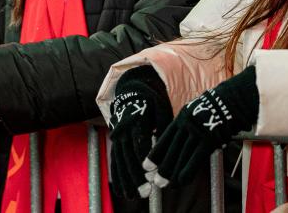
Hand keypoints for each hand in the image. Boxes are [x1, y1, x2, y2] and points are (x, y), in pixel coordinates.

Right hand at [108, 66, 172, 199]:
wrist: (132, 91)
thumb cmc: (152, 101)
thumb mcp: (162, 108)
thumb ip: (166, 126)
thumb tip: (172, 144)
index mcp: (136, 120)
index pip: (140, 143)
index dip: (145, 159)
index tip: (152, 173)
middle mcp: (124, 130)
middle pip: (129, 157)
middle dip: (136, 176)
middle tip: (146, 191)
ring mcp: (117, 137)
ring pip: (119, 162)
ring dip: (126, 181)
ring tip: (133, 196)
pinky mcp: (115, 143)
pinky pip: (114, 162)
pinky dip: (117, 178)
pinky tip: (123, 191)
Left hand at [142, 65, 258, 189]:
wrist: (234, 99)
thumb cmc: (217, 107)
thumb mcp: (196, 111)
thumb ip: (186, 125)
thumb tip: (179, 140)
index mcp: (181, 117)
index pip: (164, 139)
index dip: (155, 154)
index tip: (147, 166)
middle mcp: (186, 124)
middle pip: (171, 150)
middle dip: (162, 168)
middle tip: (156, 181)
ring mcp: (197, 131)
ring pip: (181, 156)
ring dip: (173, 173)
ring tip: (167, 185)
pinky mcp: (209, 139)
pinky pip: (195, 158)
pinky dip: (187, 172)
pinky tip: (182, 181)